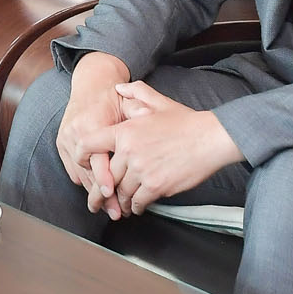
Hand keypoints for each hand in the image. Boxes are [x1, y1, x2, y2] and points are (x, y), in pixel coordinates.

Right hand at [55, 52, 130, 217]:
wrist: (90, 83)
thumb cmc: (112, 97)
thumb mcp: (127, 103)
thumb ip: (137, 112)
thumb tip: (148, 117)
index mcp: (91, 123)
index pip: (96, 157)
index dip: (104, 177)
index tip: (112, 193)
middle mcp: (75, 131)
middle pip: (87, 172)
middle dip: (101, 195)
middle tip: (115, 211)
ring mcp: (66, 138)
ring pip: (79, 174)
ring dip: (94, 193)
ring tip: (109, 209)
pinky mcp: (61, 143)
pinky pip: (72, 169)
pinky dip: (85, 182)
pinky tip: (98, 193)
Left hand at [80, 81, 243, 215]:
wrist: (210, 138)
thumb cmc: (185, 121)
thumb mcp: (158, 101)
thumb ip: (135, 92)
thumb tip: (119, 87)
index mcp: (125, 131)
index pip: (90, 144)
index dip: (82, 156)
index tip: (82, 165)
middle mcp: (129, 151)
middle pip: (106, 176)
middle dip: (101, 191)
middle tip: (96, 200)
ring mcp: (142, 170)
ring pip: (121, 191)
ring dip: (120, 201)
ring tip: (119, 206)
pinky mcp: (156, 186)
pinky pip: (138, 201)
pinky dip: (136, 206)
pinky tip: (136, 206)